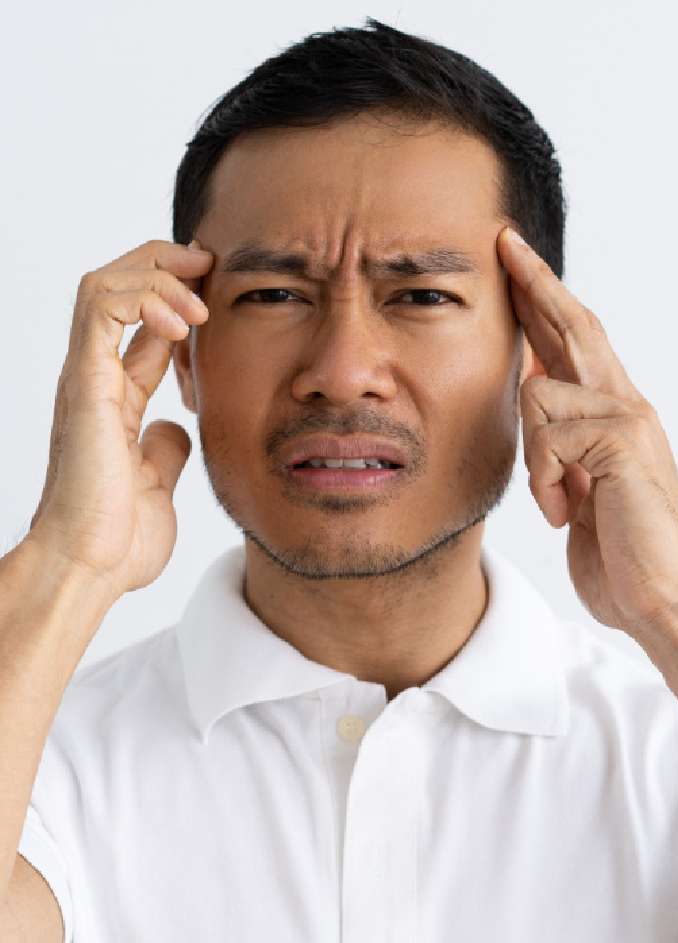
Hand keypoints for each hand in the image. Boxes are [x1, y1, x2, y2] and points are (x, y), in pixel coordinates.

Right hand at [26, 238, 212, 598]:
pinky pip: (102, 306)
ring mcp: (85, 378)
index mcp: (113, 400)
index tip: (219, 293)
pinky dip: (144, 296)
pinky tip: (182, 321)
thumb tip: (177, 428)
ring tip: (199, 295)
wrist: (88, 570)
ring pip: (105, 283)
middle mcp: (94, 380)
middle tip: (211, 264)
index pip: (141, 325)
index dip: (178, 298)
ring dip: (156, 273)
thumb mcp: (156, 484)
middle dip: (164, 263)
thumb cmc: (116, 541)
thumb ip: (164, 450)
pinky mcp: (84, 383)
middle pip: (118, 287)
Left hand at [496, 226, 677, 637]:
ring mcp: (628, 418)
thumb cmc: (620, 553)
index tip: (515, 264)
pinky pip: (546, 435)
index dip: (544, 302)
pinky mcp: (622, 438)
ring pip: (537, 394)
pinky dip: (543, 481)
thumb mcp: (579, 489)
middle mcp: (626, 405)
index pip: (576, 344)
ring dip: (534, 462)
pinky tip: (565, 510)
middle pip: (575, 327)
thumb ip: (563, 442)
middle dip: (535, 284)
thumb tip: (533, 388)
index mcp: (614, 415)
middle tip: (505, 243)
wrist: (659, 597)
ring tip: (558, 504)